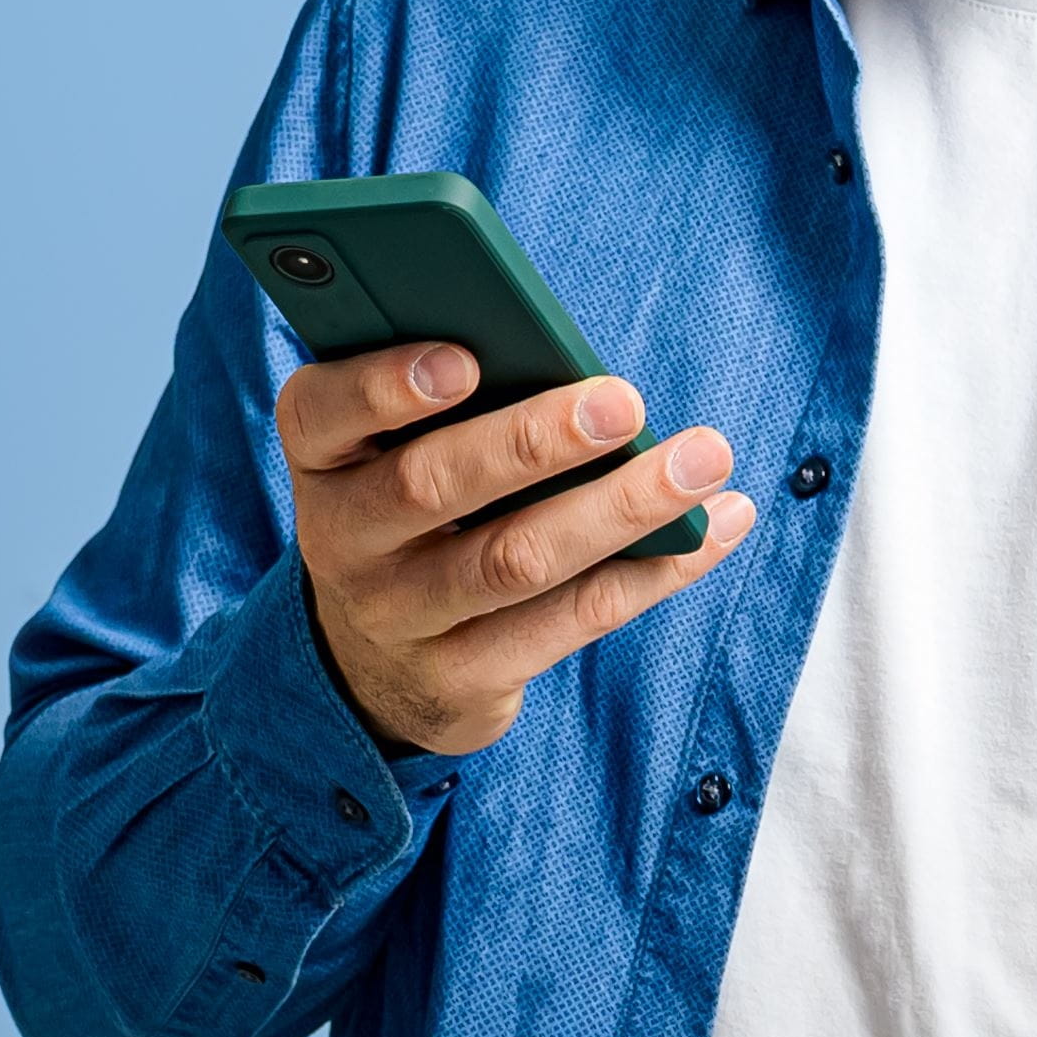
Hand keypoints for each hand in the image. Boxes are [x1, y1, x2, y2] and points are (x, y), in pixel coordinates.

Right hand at [278, 347, 755, 758]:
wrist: (375, 665)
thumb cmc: (412, 513)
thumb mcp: (395, 450)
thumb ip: (451, 401)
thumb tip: (572, 362)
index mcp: (322, 459)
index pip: (323, 414)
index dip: (385, 386)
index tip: (464, 358)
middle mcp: (344, 542)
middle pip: (432, 485)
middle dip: (534, 440)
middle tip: (623, 402)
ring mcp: (401, 618)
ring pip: (516, 560)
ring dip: (619, 507)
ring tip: (702, 461)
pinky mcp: (464, 678)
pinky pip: (571, 620)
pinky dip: (653, 570)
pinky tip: (713, 525)